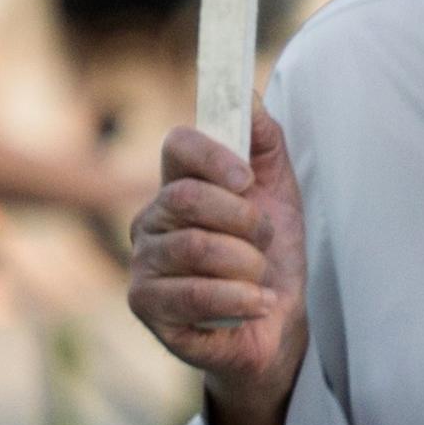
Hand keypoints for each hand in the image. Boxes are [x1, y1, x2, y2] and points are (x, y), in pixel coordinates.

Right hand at [128, 109, 307, 424]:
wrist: (275, 330)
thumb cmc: (271, 261)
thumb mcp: (280, 196)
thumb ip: (264, 143)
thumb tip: (249, 95)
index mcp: (177, 186)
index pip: (178, 145)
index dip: (215, 156)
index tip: (247, 181)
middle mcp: (150, 219)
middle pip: (186, 196)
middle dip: (243, 221)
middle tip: (262, 241)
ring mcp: (143, 263)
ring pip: (196, 247)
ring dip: (247, 266)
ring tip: (259, 280)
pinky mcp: (145, 305)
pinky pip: (194, 294)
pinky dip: (240, 300)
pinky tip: (256, 305)